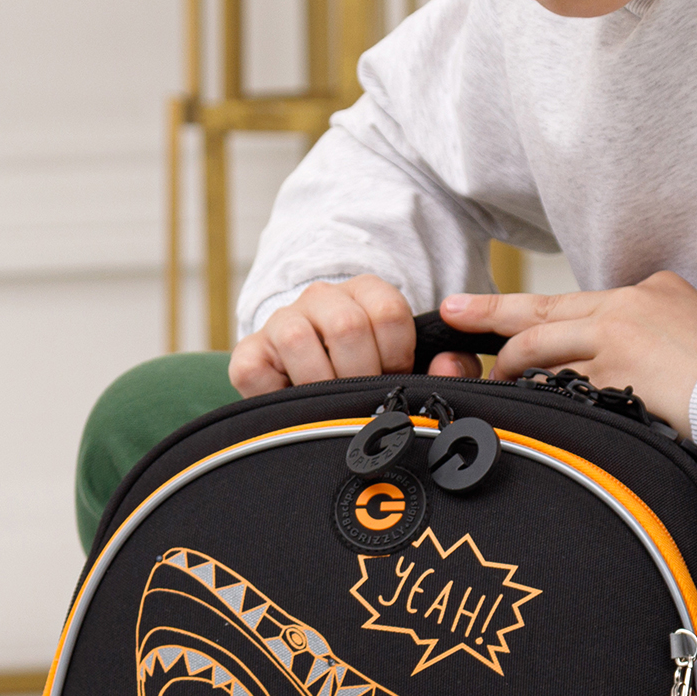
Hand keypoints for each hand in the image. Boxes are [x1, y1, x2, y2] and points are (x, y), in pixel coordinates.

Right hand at [230, 274, 465, 394]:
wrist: (313, 378)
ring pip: (299, 340)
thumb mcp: (413, 364)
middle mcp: (321, 297)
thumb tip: (448, 366)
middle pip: (347, 326)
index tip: (395, 377)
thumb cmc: (372, 374)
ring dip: (321, 383)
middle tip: (363, 398)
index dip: (398, 355)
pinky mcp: (248, 352)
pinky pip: (257, 369)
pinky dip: (279, 394)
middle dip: (362, 375)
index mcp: (365, 291)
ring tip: (332, 404)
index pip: (388, 311)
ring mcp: (281, 321)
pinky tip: (298, 404)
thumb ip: (448, 365)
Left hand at [437, 272, 696, 438]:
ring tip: (491, 378)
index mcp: (649, 290)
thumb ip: (651, 330)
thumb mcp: (693, 328)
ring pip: (542, 347)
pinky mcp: (617, 372)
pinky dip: (536, 392)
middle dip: (491, 315)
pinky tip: (520, 401)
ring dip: (510, 366)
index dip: (523, 307)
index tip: (482, 306)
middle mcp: (629, 305)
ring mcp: (619, 337)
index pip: (572, 302)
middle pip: (543, 312)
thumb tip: (618, 354)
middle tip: (453, 314)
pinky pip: (560, 383)